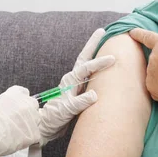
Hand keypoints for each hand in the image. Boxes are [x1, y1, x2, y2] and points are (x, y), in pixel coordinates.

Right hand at [0, 86, 40, 156]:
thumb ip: (2, 105)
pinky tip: (17, 142)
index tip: (16, 108)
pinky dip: (27, 140)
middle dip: (27, 113)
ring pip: (35, 121)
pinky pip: (34, 137)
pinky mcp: (34, 133)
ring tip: (15, 134)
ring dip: (28, 126)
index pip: (23, 92)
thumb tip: (1, 113)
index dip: (20, 101)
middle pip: (33, 106)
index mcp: (15, 93)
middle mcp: (26, 103)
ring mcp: (32, 118)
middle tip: (16, 122)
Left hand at [38, 28, 115, 146]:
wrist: (45, 125)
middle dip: (93, 44)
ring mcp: (75, 84)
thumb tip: (95, 94)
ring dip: (94, 53)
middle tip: (102, 31)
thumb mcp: (66, 110)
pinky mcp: (78, 91)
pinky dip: (96, 68)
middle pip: (84, 57)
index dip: (99, 63)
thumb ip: (79, 102)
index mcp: (70, 81)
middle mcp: (72, 79)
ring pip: (87, 64)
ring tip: (104, 43)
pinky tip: (104, 68)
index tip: (112, 59)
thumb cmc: (53, 118)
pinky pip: (89, 75)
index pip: (86, 67)